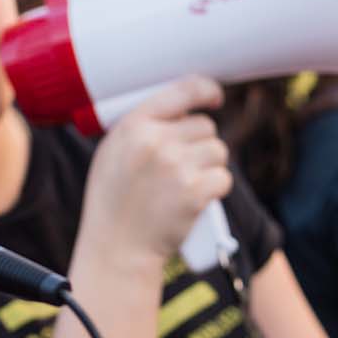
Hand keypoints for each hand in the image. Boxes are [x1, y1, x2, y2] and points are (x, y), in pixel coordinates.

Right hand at [81, 77, 231, 265]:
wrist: (117, 247)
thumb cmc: (114, 199)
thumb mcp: (113, 151)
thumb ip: (143, 126)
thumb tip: (185, 105)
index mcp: (133, 125)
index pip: (183, 90)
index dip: (206, 91)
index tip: (215, 97)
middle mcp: (155, 141)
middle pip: (205, 125)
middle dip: (199, 144)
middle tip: (180, 167)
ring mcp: (177, 167)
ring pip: (218, 151)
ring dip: (209, 166)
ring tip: (183, 185)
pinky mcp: (195, 192)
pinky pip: (224, 178)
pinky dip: (214, 189)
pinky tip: (193, 200)